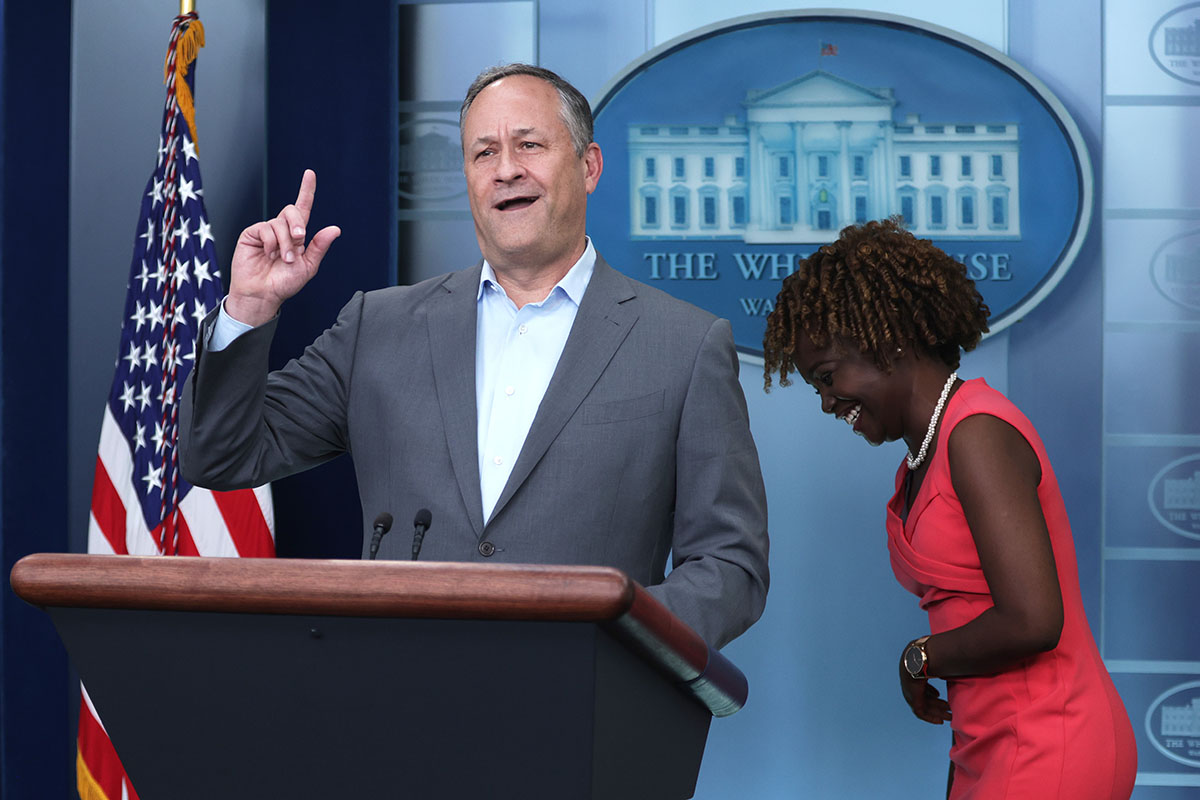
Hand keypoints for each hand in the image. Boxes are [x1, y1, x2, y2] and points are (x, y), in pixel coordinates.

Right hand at [226, 169, 340, 326]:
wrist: (263, 294)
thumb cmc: (284, 283)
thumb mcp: (308, 266)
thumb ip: (319, 247)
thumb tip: (335, 229)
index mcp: (296, 236)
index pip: (303, 208)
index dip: (306, 190)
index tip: (310, 174)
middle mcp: (282, 230)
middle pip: (292, 211)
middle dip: (298, 225)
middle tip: (298, 243)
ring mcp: (266, 231)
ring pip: (280, 222)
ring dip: (285, 242)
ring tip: (282, 259)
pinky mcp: (251, 234)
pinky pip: (265, 229)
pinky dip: (271, 243)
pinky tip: (267, 254)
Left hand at [900, 661, 951, 724]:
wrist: (920, 658)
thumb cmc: (931, 655)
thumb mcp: (938, 662)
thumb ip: (945, 666)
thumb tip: (959, 665)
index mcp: (913, 672)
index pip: (921, 685)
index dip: (931, 691)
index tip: (939, 695)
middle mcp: (909, 683)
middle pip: (924, 696)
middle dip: (937, 704)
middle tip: (950, 710)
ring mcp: (909, 691)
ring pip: (924, 705)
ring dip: (937, 712)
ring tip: (949, 716)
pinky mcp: (912, 700)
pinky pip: (920, 713)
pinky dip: (930, 717)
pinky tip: (940, 721)